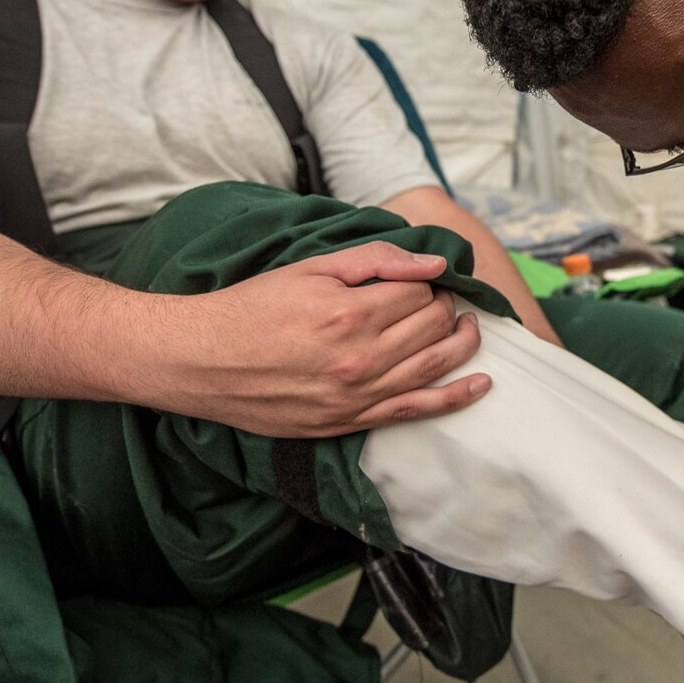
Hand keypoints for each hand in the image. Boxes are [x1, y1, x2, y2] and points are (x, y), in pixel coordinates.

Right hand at [138, 242, 488, 435]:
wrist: (202, 360)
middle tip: (437, 300)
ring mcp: (358, 394)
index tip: (420, 281)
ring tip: (468, 328)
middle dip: (445, 308)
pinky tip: (482, 383)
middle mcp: (361, 357)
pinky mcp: (349, 422)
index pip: (420, 293)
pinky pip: (417, 411)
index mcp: (352, 312)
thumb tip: (432, 265)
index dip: (427, 283)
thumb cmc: (252, 308)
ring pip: (434, 365)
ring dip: (461, 343)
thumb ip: (376, 260)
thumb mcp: (311, 267)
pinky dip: (456, 397)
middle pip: (433, 327)